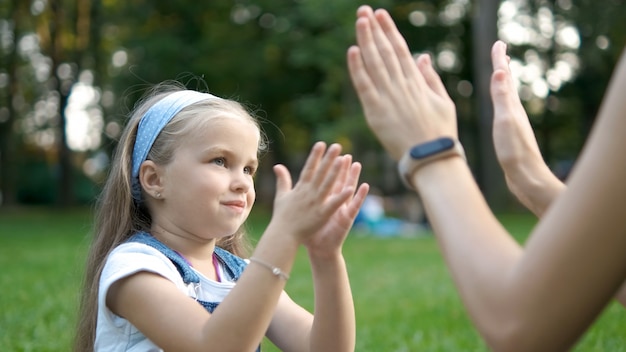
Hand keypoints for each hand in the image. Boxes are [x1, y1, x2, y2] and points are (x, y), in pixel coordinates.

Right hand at [270, 142, 356, 244]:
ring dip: (335, 172)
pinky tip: (350, 188)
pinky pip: (333, 203)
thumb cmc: (282, 217)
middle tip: (337, 145)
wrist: (283, 235)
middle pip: (320, 172)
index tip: (321, 144)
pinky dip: (341, 196)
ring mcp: (315, 203)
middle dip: (328, 158)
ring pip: (327, 184)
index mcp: (300, 188)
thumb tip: (278, 166)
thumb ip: (282, 180)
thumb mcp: (282, 196)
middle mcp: (308, 193)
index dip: (315, 156)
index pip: (309, 168)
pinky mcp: (321, 214)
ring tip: (344, 159)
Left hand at [303, 154, 369, 257]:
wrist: (319, 249)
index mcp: (323, 198)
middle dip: (341, 168)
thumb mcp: (301, 210)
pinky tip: (365, 186)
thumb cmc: (310, 230)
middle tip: (345, 153)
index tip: (327, 152)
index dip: (326, 166)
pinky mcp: (347, 218)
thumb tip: (288, 188)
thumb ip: (295, 195)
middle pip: (338, 181)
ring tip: (357, 164)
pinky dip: (360, 196)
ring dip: (353, 177)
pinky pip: (355, 206)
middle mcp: (334, 201)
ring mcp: (342, 209)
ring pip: (348, 190)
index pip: (325, 179)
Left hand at [347, 5, 457, 159]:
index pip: (400, 50)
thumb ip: (430, 78)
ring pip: (375, 63)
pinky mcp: (376, 112)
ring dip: (366, 40)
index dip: (389, 31)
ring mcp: (388, 98)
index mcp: (417, 82)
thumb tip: (423, 56)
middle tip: (364, 11)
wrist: (431, 158)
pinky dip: (358, 68)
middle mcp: (402, 86)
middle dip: (374, 30)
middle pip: (385, 51)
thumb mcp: (443, 101)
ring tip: (359, 21)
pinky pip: (365, 86)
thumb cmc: (440, 133)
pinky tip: (353, 50)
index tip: (381, 15)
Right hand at [490, 41, 563, 214]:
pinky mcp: (510, 135)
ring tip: (501, 75)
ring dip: (503, 84)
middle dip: (503, 68)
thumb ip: (502, 98)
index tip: (498, 44)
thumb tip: (500, 72)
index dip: (499, 61)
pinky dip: (501, 101)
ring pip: (507, 97)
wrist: (526, 178)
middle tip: (500, 53)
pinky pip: (504, 111)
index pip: (504, 78)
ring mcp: (513, 123)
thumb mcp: (505, 121)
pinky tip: (502, 107)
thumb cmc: (515, 151)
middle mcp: (514, 112)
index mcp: (512, 106)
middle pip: (507, 84)